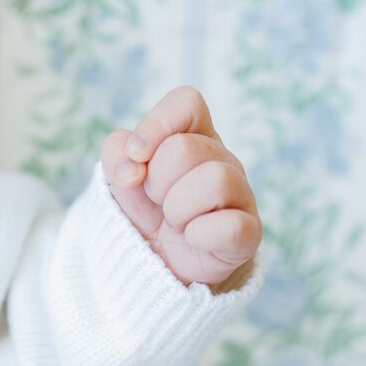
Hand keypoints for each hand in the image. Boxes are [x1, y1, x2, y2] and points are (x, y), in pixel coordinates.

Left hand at [100, 86, 261, 288]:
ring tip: (175, 221)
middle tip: (158, 200)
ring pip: (215, 180)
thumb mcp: (120, 176)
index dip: (157, 125)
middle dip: (157, 181)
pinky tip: (193, 239)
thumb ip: (117, 152)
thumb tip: (133, 164)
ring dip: (178, 208)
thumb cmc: (144, 210)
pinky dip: (199, 235)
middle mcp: (223, 159)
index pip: (187, 102)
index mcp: (194, 135)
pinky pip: (231, 226)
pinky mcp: (248, 232)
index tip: (138, 156)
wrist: (156, 263)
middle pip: (186, 148)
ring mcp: (241, 194)